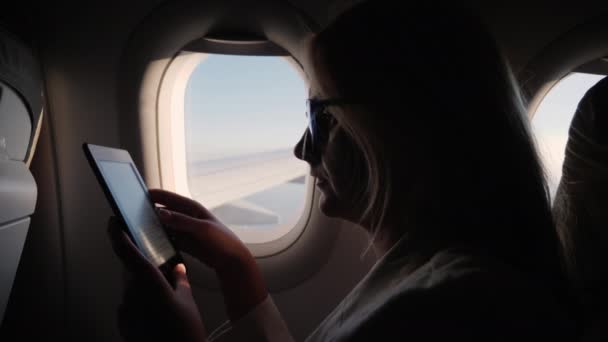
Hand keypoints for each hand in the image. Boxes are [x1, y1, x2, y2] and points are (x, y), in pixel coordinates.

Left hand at [108, 217, 206, 341]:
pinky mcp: (125, 324)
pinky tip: (158, 310)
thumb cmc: (184, 333)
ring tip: (164, 293)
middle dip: (142, 264)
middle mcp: (131, 295)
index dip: (117, 233)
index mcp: (148, 283)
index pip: (125, 251)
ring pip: (131, 287)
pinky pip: (130, 304)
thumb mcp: (187, 302)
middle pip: (130, 269)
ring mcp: (125, 311)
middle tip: (160, 266)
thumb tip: (178, 269)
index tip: (114, 221)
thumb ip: (180, 280)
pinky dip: (141, 301)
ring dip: (143, 284)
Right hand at [149, 189, 267, 319]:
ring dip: (154, 226)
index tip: (139, 193)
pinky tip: (148, 242)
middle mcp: (187, 217)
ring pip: (165, 226)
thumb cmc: (220, 240)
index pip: (171, 198)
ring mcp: (185, 230)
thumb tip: (160, 212)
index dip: (156, 195)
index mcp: (193, 208)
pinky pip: (168, 238)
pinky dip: (160, 239)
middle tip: (132, 213)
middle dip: (151, 211)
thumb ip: (181, 221)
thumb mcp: (201, 228)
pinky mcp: (184, 243)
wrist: (231, 260)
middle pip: (165, 211)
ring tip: (136, 228)